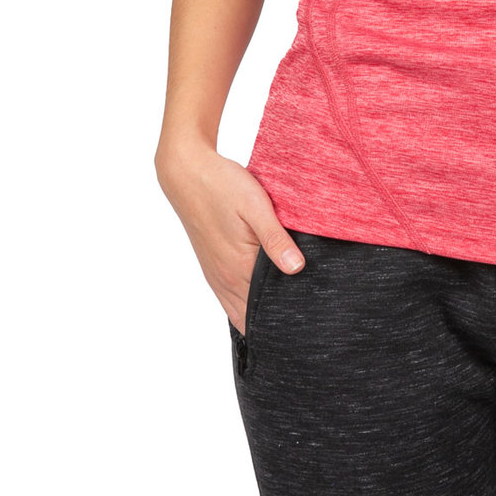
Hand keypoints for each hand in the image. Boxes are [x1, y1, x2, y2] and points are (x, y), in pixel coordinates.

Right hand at [155, 139, 305, 331]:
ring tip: (286, 314)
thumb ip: (275, 238)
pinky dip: (245, 305)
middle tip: (304, 321)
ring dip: (259, 315)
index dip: (285, 320)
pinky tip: (260, 298)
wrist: (188, 174)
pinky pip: (230, 299)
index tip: (308, 321)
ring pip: (240, 311)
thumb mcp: (255, 206)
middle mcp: (225, 279)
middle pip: (252, 318)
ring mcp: (217, 275)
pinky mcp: (212, 267)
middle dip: (276, 322)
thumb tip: (296, 269)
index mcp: (238, 268)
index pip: (264, 311)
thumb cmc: (222, 186)